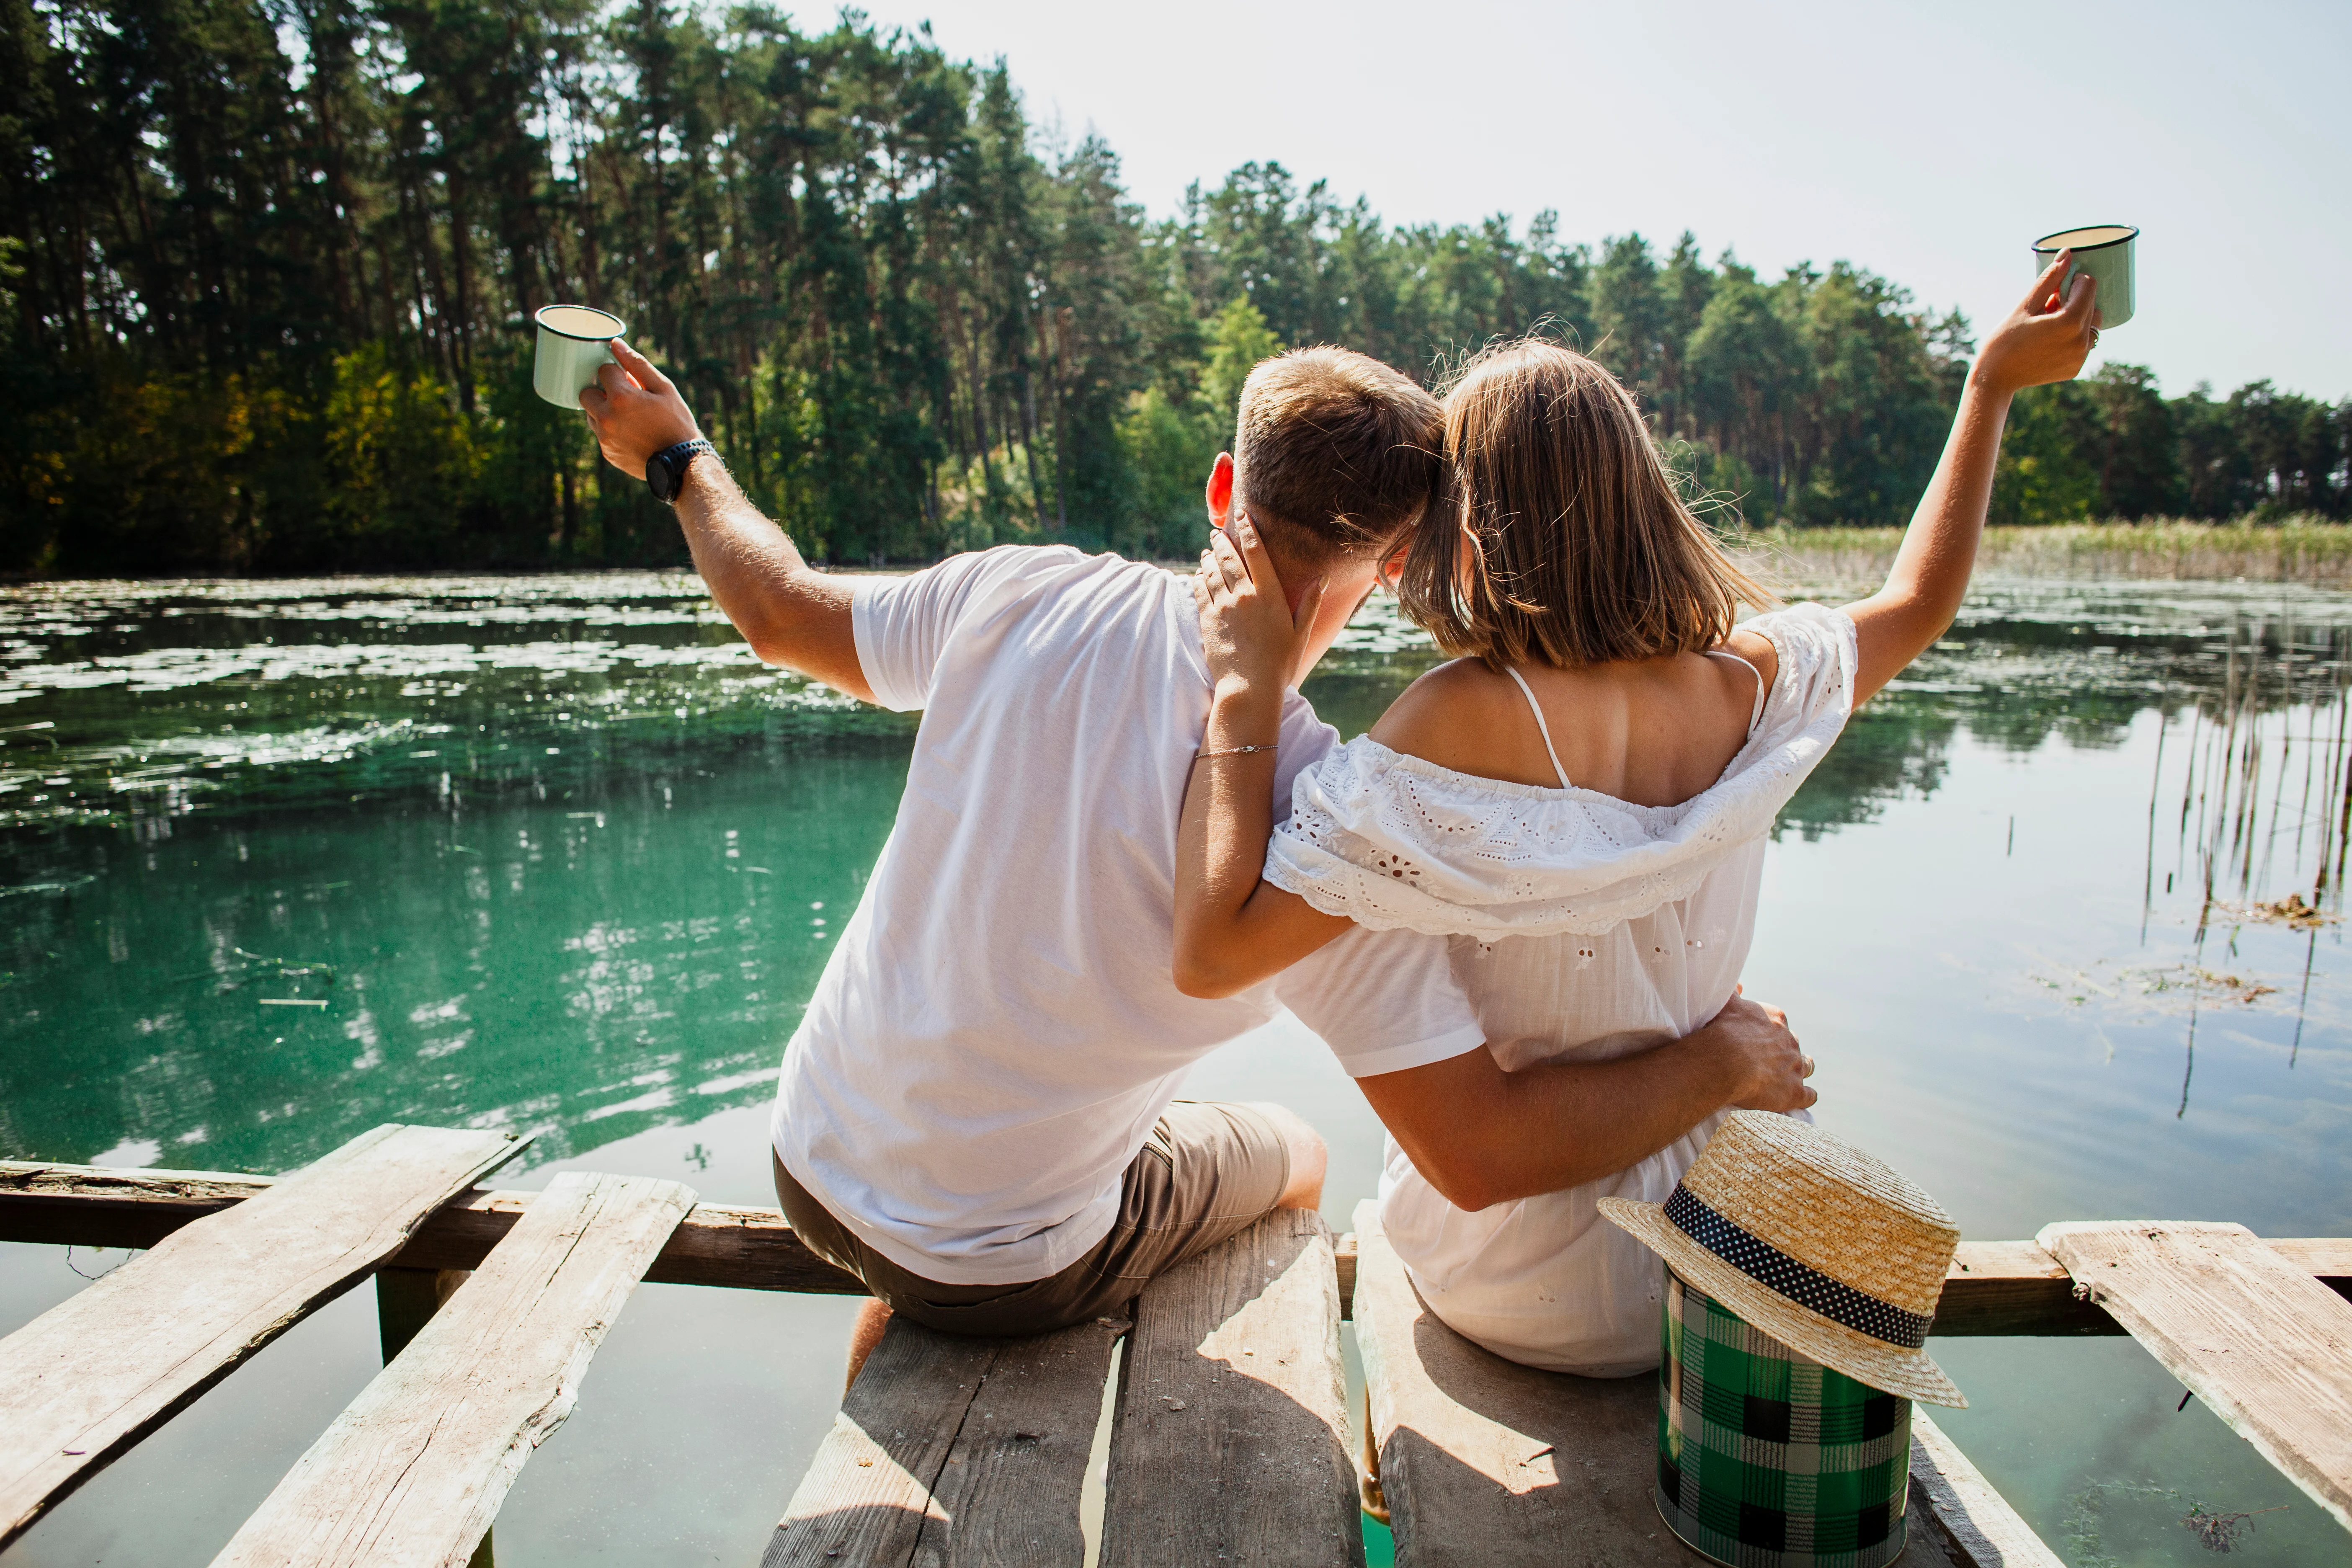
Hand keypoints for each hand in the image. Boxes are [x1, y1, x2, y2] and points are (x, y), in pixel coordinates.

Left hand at [579, 339, 701, 478]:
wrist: (682, 465)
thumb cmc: (676, 423)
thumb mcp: (663, 388)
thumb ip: (637, 364)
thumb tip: (615, 343)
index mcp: (621, 397)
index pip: (604, 370)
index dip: (618, 373)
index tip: (631, 381)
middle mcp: (607, 417)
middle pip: (586, 392)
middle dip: (602, 390)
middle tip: (624, 397)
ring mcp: (605, 438)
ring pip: (590, 414)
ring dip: (604, 410)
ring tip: (630, 416)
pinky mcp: (607, 453)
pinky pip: (600, 433)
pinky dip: (610, 429)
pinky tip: (632, 433)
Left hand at [1192, 518, 1325, 696]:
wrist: (1249, 688)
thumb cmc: (1280, 664)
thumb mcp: (1301, 633)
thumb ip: (1310, 603)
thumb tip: (1323, 577)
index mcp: (1269, 595)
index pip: (1256, 552)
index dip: (1248, 530)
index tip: (1242, 515)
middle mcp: (1244, 595)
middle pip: (1229, 558)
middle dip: (1223, 541)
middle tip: (1217, 531)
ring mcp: (1223, 607)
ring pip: (1212, 572)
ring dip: (1208, 558)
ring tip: (1207, 550)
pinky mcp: (1207, 620)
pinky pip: (1201, 591)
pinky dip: (1199, 578)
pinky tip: (1199, 574)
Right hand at [1704, 987, 1816, 1113]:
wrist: (1725, 1060)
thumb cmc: (1722, 1030)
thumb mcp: (1726, 1003)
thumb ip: (1733, 992)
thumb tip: (1738, 984)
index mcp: (1775, 1019)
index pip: (1779, 1022)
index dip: (1770, 1030)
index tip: (1759, 1037)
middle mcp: (1790, 1041)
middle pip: (1793, 1044)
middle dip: (1785, 1050)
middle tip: (1770, 1058)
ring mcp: (1795, 1067)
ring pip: (1807, 1066)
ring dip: (1802, 1069)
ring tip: (1792, 1076)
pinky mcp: (1795, 1092)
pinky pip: (1809, 1095)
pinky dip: (1806, 1097)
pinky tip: (1802, 1099)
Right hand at [1973, 252, 2098, 396]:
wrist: (1995, 379)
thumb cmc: (2004, 340)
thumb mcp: (2025, 306)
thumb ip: (2049, 279)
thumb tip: (2067, 253)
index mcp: (2070, 321)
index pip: (2089, 285)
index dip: (2072, 280)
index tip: (2054, 290)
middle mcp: (2081, 340)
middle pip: (2093, 303)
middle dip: (2074, 299)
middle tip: (2047, 307)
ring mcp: (2081, 356)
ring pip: (2092, 323)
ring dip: (2077, 316)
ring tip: (2049, 323)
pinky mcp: (2077, 367)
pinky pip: (2085, 341)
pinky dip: (2073, 335)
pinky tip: (2050, 340)